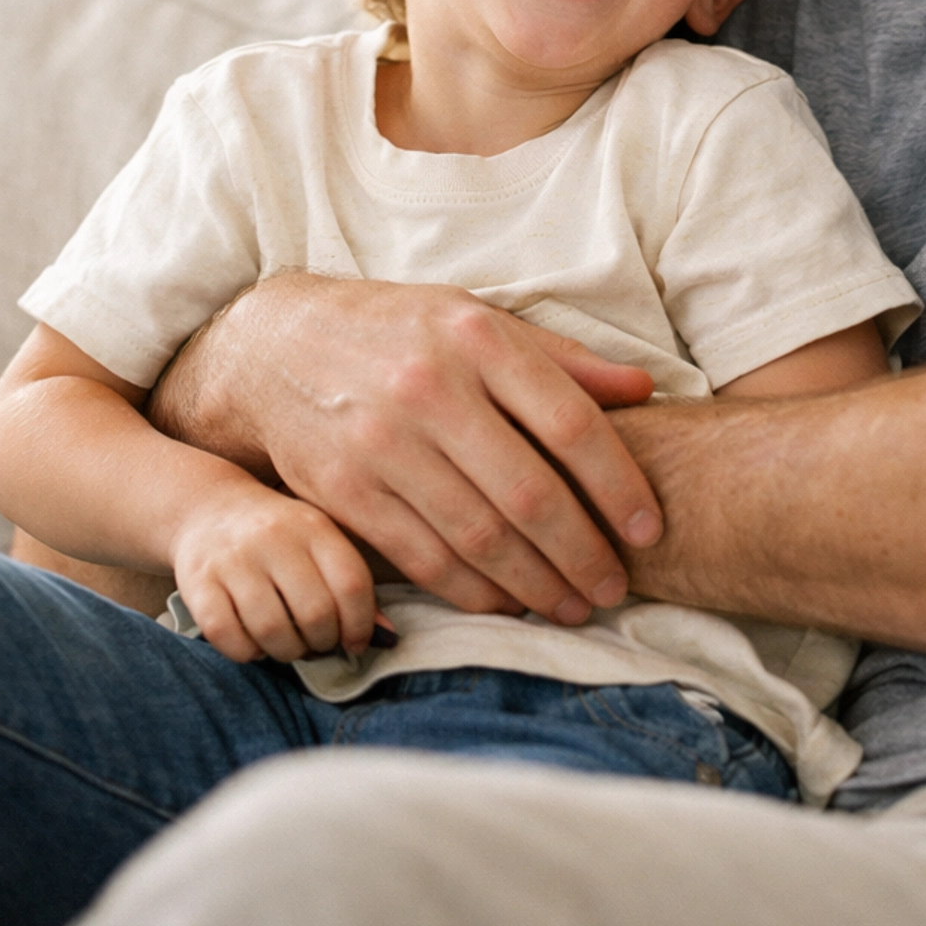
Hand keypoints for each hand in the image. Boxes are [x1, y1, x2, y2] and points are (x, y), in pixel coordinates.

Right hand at [151, 276, 661, 626]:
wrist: (275, 345)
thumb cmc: (399, 330)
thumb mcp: (478, 318)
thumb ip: (561, 359)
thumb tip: (643, 389)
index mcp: (477, 339)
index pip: (570, 423)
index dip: (619, 485)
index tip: (649, 530)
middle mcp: (430, 389)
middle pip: (528, 493)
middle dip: (583, 553)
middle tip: (615, 588)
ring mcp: (382, 444)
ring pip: (479, 536)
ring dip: (536, 585)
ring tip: (573, 606)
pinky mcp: (344, 492)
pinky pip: (424, 558)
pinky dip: (473, 592)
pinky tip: (509, 604)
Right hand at [169, 475, 377, 663]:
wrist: (209, 509)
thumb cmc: (278, 536)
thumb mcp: (319, 542)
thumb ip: (350, 583)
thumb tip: (385, 635)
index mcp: (313, 525)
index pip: (352, 584)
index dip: (361, 625)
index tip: (356, 642)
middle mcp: (273, 538)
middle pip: (315, 613)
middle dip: (323, 643)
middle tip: (317, 644)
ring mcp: (233, 560)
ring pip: (272, 631)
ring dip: (287, 652)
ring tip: (288, 644)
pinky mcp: (198, 583)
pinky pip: (229, 638)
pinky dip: (247, 652)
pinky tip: (255, 641)